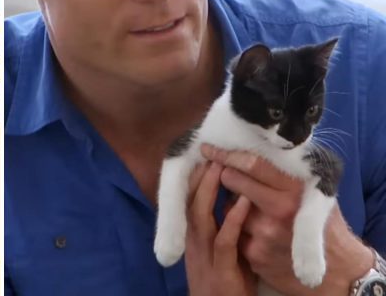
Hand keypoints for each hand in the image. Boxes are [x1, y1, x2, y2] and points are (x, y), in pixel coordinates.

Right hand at [185, 161, 256, 295]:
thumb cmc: (229, 283)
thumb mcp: (224, 252)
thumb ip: (226, 227)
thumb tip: (237, 199)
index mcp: (194, 237)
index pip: (189, 200)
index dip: (196, 177)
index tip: (205, 155)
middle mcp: (194, 243)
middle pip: (190, 201)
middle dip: (200, 176)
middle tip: (210, 151)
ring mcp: (205, 256)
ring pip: (200, 215)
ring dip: (210, 189)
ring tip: (221, 166)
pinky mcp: (221, 270)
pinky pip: (225, 240)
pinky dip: (233, 219)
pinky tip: (243, 202)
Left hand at [202, 145, 371, 295]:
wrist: (337, 271)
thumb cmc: (324, 224)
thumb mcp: (315, 193)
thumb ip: (287, 173)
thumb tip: (254, 147)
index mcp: (296, 189)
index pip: (252, 164)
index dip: (227, 154)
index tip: (209, 149)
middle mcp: (280, 209)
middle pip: (233, 180)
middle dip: (224, 174)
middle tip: (224, 173)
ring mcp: (265, 233)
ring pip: (228, 206)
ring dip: (233, 205)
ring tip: (251, 210)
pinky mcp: (254, 253)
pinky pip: (232, 231)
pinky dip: (238, 229)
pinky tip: (255, 233)